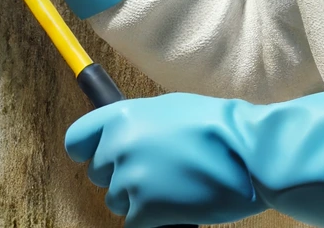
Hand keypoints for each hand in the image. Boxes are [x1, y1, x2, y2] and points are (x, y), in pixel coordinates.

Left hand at [65, 83, 323, 227]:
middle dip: (121, 173)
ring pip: (115, 199)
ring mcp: (129, 181)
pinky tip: (176, 202)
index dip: (87, 148)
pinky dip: (152, 218)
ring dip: (138, 196)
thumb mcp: (168, 108)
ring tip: (173, 184)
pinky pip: (133, 222)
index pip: (76, 139)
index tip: (97, 154)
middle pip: (97, 172)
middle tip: (156, 168)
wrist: (247, 152)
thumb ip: (137, 122)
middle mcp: (118, 146)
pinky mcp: (144, 213)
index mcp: (121, 116)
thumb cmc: (216, 126)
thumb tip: (118, 134)